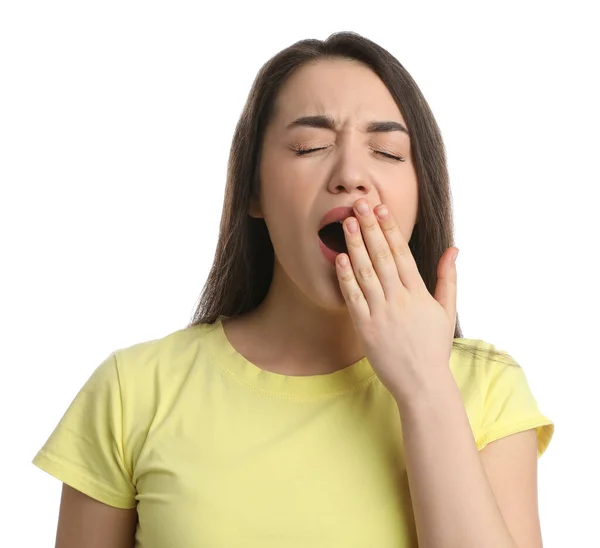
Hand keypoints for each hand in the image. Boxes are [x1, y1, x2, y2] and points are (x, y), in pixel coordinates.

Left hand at [335, 198, 457, 405]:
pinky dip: (346, 277)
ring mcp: (381, 313)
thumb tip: (454, 249)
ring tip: (345, 224)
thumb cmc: (434, 346)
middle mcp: (399, 299)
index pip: (402, 253)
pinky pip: (353, 298)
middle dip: (369, 228)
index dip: (390, 229)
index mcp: (419, 293)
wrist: (422, 383)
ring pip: (365, 272)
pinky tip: (339, 258)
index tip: (381, 208)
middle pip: (382, 256)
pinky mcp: (366, 328)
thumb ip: (448, 278)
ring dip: (355, 246)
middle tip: (358, 204)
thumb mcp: (446, 310)